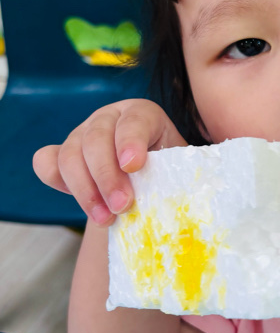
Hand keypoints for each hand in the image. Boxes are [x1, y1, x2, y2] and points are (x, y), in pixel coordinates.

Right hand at [32, 99, 186, 226]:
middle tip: (121, 206)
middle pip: (96, 139)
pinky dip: (55, 181)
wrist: (147, 180)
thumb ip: (178, 173)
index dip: (131, 141)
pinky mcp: (62, 152)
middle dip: (107, 176)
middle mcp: (108, 118)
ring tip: (105, 219)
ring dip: (84, 190)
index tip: (133, 166)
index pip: (134, 120)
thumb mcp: (179, 167)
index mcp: (141, 113)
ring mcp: (81, 133)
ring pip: (70, 155)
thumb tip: (181, 196)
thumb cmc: (168, 172)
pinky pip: (46, 162)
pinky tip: (81, 204)